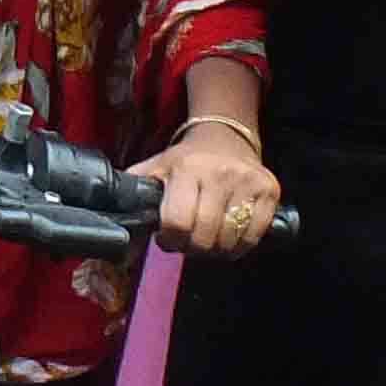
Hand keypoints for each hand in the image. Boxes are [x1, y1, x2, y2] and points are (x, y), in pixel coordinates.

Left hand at [135, 129, 281, 258]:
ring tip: (208, 238)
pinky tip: (230, 236)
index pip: (177, 222)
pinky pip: (254, 236)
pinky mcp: (270, 190)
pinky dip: (240, 246)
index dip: (170, 240)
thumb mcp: (157, 168)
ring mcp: (248, 182)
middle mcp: (219, 174)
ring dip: (216, 250)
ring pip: (229, 241)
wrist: (226, 135)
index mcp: (187, 169)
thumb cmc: (186, 159)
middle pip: (204, 237)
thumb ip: (136, 193)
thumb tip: (115, 224)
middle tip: (189, 242)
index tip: (168, 238)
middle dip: (192, 248)